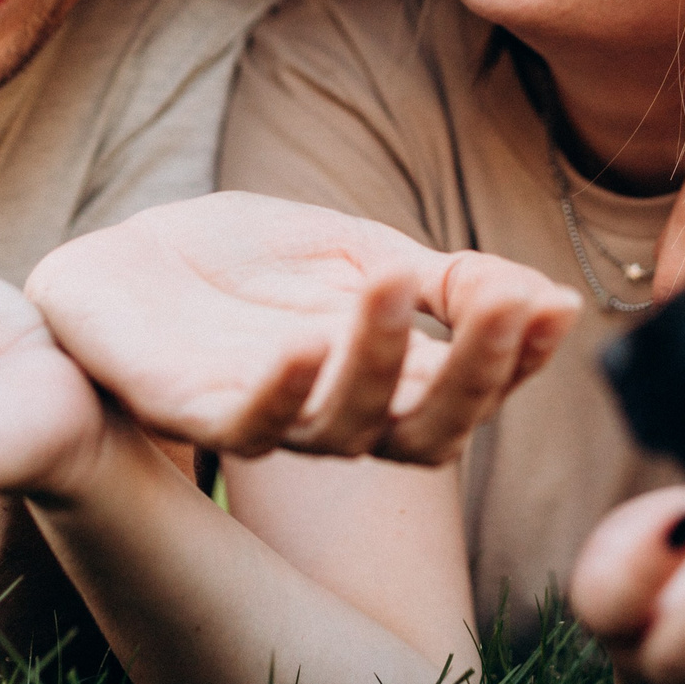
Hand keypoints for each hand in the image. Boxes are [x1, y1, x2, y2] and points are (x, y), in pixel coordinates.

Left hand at [27, 192, 582, 464]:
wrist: (129, 256)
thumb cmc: (250, 264)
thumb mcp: (362, 252)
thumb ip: (441, 280)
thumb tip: (543, 295)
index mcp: (391, 379)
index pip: (476, 390)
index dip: (518, 359)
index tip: (555, 306)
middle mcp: (342, 416)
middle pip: (430, 431)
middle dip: (476, 371)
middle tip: (507, 305)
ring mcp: (271, 419)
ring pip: (348, 430)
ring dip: (381, 361)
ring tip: (397, 283)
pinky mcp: (194, 411)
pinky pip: (246, 427)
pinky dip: (281, 392)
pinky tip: (305, 344)